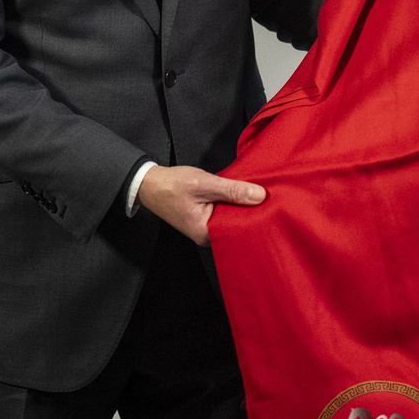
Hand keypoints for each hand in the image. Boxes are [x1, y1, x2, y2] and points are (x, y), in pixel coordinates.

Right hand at [138, 164, 266, 245]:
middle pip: (236, 223)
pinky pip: (223, 211)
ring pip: (230, 216)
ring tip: (257, 194)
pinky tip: (239, 193)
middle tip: (268, 197)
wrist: (148, 182)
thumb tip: (260, 196)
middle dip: (249, 210)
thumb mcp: (204, 184)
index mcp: (206, 233)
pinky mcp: (204, 217)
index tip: (270, 204)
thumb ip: (232, 190)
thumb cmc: (172, 185)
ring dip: (240, 204)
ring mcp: (205, 227)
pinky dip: (230, 202)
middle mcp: (207, 235)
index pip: (238, 228)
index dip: (255, 215)